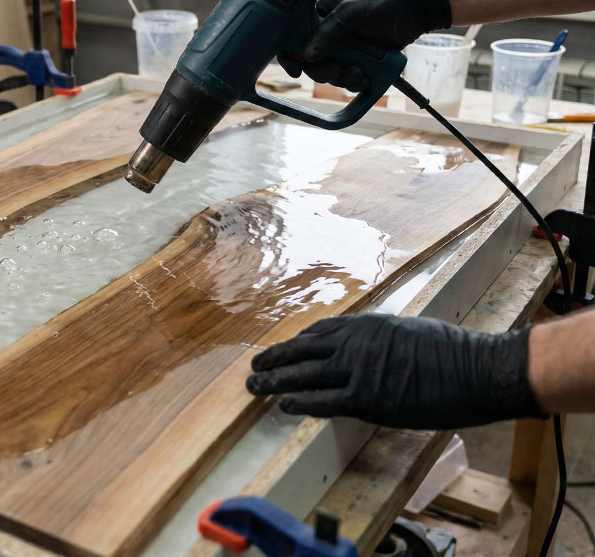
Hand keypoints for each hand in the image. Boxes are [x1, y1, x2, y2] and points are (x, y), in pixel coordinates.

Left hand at [246, 313, 545, 428]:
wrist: (476, 370)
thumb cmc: (451, 353)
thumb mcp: (407, 332)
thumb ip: (379, 341)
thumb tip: (367, 350)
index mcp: (367, 325)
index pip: (318, 333)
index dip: (295, 344)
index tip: (281, 350)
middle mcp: (356, 343)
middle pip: (302, 351)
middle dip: (274, 359)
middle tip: (254, 367)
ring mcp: (359, 370)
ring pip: (304, 375)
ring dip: (275, 381)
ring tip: (254, 387)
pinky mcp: (367, 399)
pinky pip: (323, 401)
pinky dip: (299, 402)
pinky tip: (282, 405)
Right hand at [278, 0, 451, 91]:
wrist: (412, 11)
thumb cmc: (380, 3)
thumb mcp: (351, 12)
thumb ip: (329, 30)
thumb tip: (308, 56)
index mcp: (317, 21)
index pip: (293, 42)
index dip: (290, 59)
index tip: (297, 71)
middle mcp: (326, 38)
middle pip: (311, 66)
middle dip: (324, 72)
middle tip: (339, 69)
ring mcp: (342, 52)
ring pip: (330, 76)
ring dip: (342, 79)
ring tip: (360, 72)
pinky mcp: (357, 63)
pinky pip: (348, 82)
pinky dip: (355, 84)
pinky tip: (367, 77)